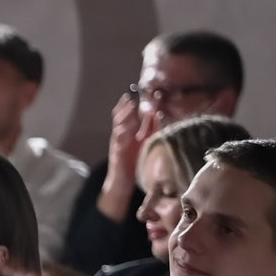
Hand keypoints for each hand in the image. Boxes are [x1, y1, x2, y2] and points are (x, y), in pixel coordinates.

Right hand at [97, 94, 148, 220]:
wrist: (122, 181)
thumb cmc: (134, 161)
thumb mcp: (144, 141)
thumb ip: (150, 128)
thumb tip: (159, 113)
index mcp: (128, 131)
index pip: (131, 114)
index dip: (135, 104)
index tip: (137, 94)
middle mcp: (121, 135)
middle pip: (121, 117)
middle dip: (126, 106)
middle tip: (131, 96)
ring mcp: (117, 143)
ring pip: (118, 125)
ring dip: (124, 115)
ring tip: (129, 106)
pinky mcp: (116, 152)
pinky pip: (118, 140)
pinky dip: (122, 132)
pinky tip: (126, 127)